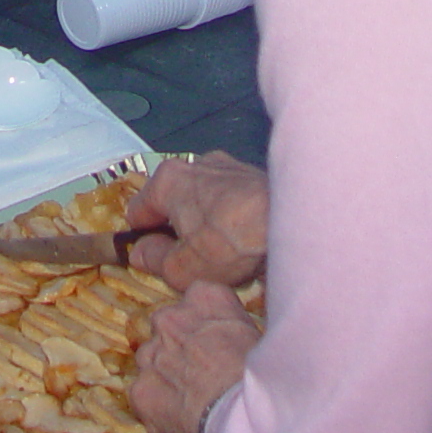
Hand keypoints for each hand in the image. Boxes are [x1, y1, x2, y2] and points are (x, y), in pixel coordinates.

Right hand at [126, 151, 268, 290]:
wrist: (294, 225)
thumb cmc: (229, 244)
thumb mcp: (182, 268)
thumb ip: (155, 260)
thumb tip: (141, 253)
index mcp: (168, 179)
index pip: (138, 211)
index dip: (141, 240)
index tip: (154, 262)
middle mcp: (194, 164)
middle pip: (173, 205)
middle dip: (177, 234)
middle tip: (191, 265)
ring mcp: (227, 167)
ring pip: (203, 203)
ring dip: (206, 227)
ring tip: (223, 257)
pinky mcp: (255, 177)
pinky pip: (231, 202)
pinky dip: (232, 221)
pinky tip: (245, 244)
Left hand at [130, 280, 261, 432]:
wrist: (242, 415)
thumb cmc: (260, 374)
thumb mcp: (255, 331)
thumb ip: (229, 321)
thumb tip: (228, 332)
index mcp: (202, 297)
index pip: (196, 299)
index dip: (204, 323)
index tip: (214, 341)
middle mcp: (169, 318)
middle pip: (166, 326)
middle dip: (178, 345)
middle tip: (200, 370)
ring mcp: (150, 354)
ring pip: (150, 359)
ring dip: (164, 373)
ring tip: (190, 396)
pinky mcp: (139, 390)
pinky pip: (143, 395)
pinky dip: (156, 406)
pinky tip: (179, 417)